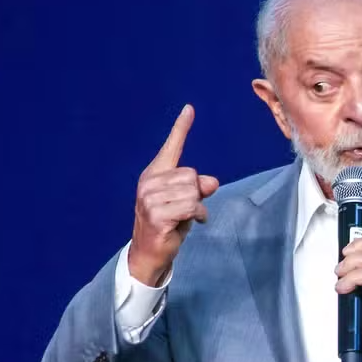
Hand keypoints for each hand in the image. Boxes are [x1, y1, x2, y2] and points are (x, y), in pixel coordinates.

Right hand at [128, 104, 218, 285]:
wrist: (149, 253)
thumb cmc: (168, 224)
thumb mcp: (186, 202)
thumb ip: (197, 187)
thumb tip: (212, 182)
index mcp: (154, 174)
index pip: (171, 147)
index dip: (181, 128)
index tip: (189, 109)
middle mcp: (149, 183)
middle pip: (191, 175)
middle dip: (197, 193)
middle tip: (187, 209)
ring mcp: (150, 199)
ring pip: (192, 192)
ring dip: (197, 207)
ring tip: (187, 218)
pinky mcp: (157, 215)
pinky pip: (191, 207)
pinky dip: (198, 216)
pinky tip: (190, 223)